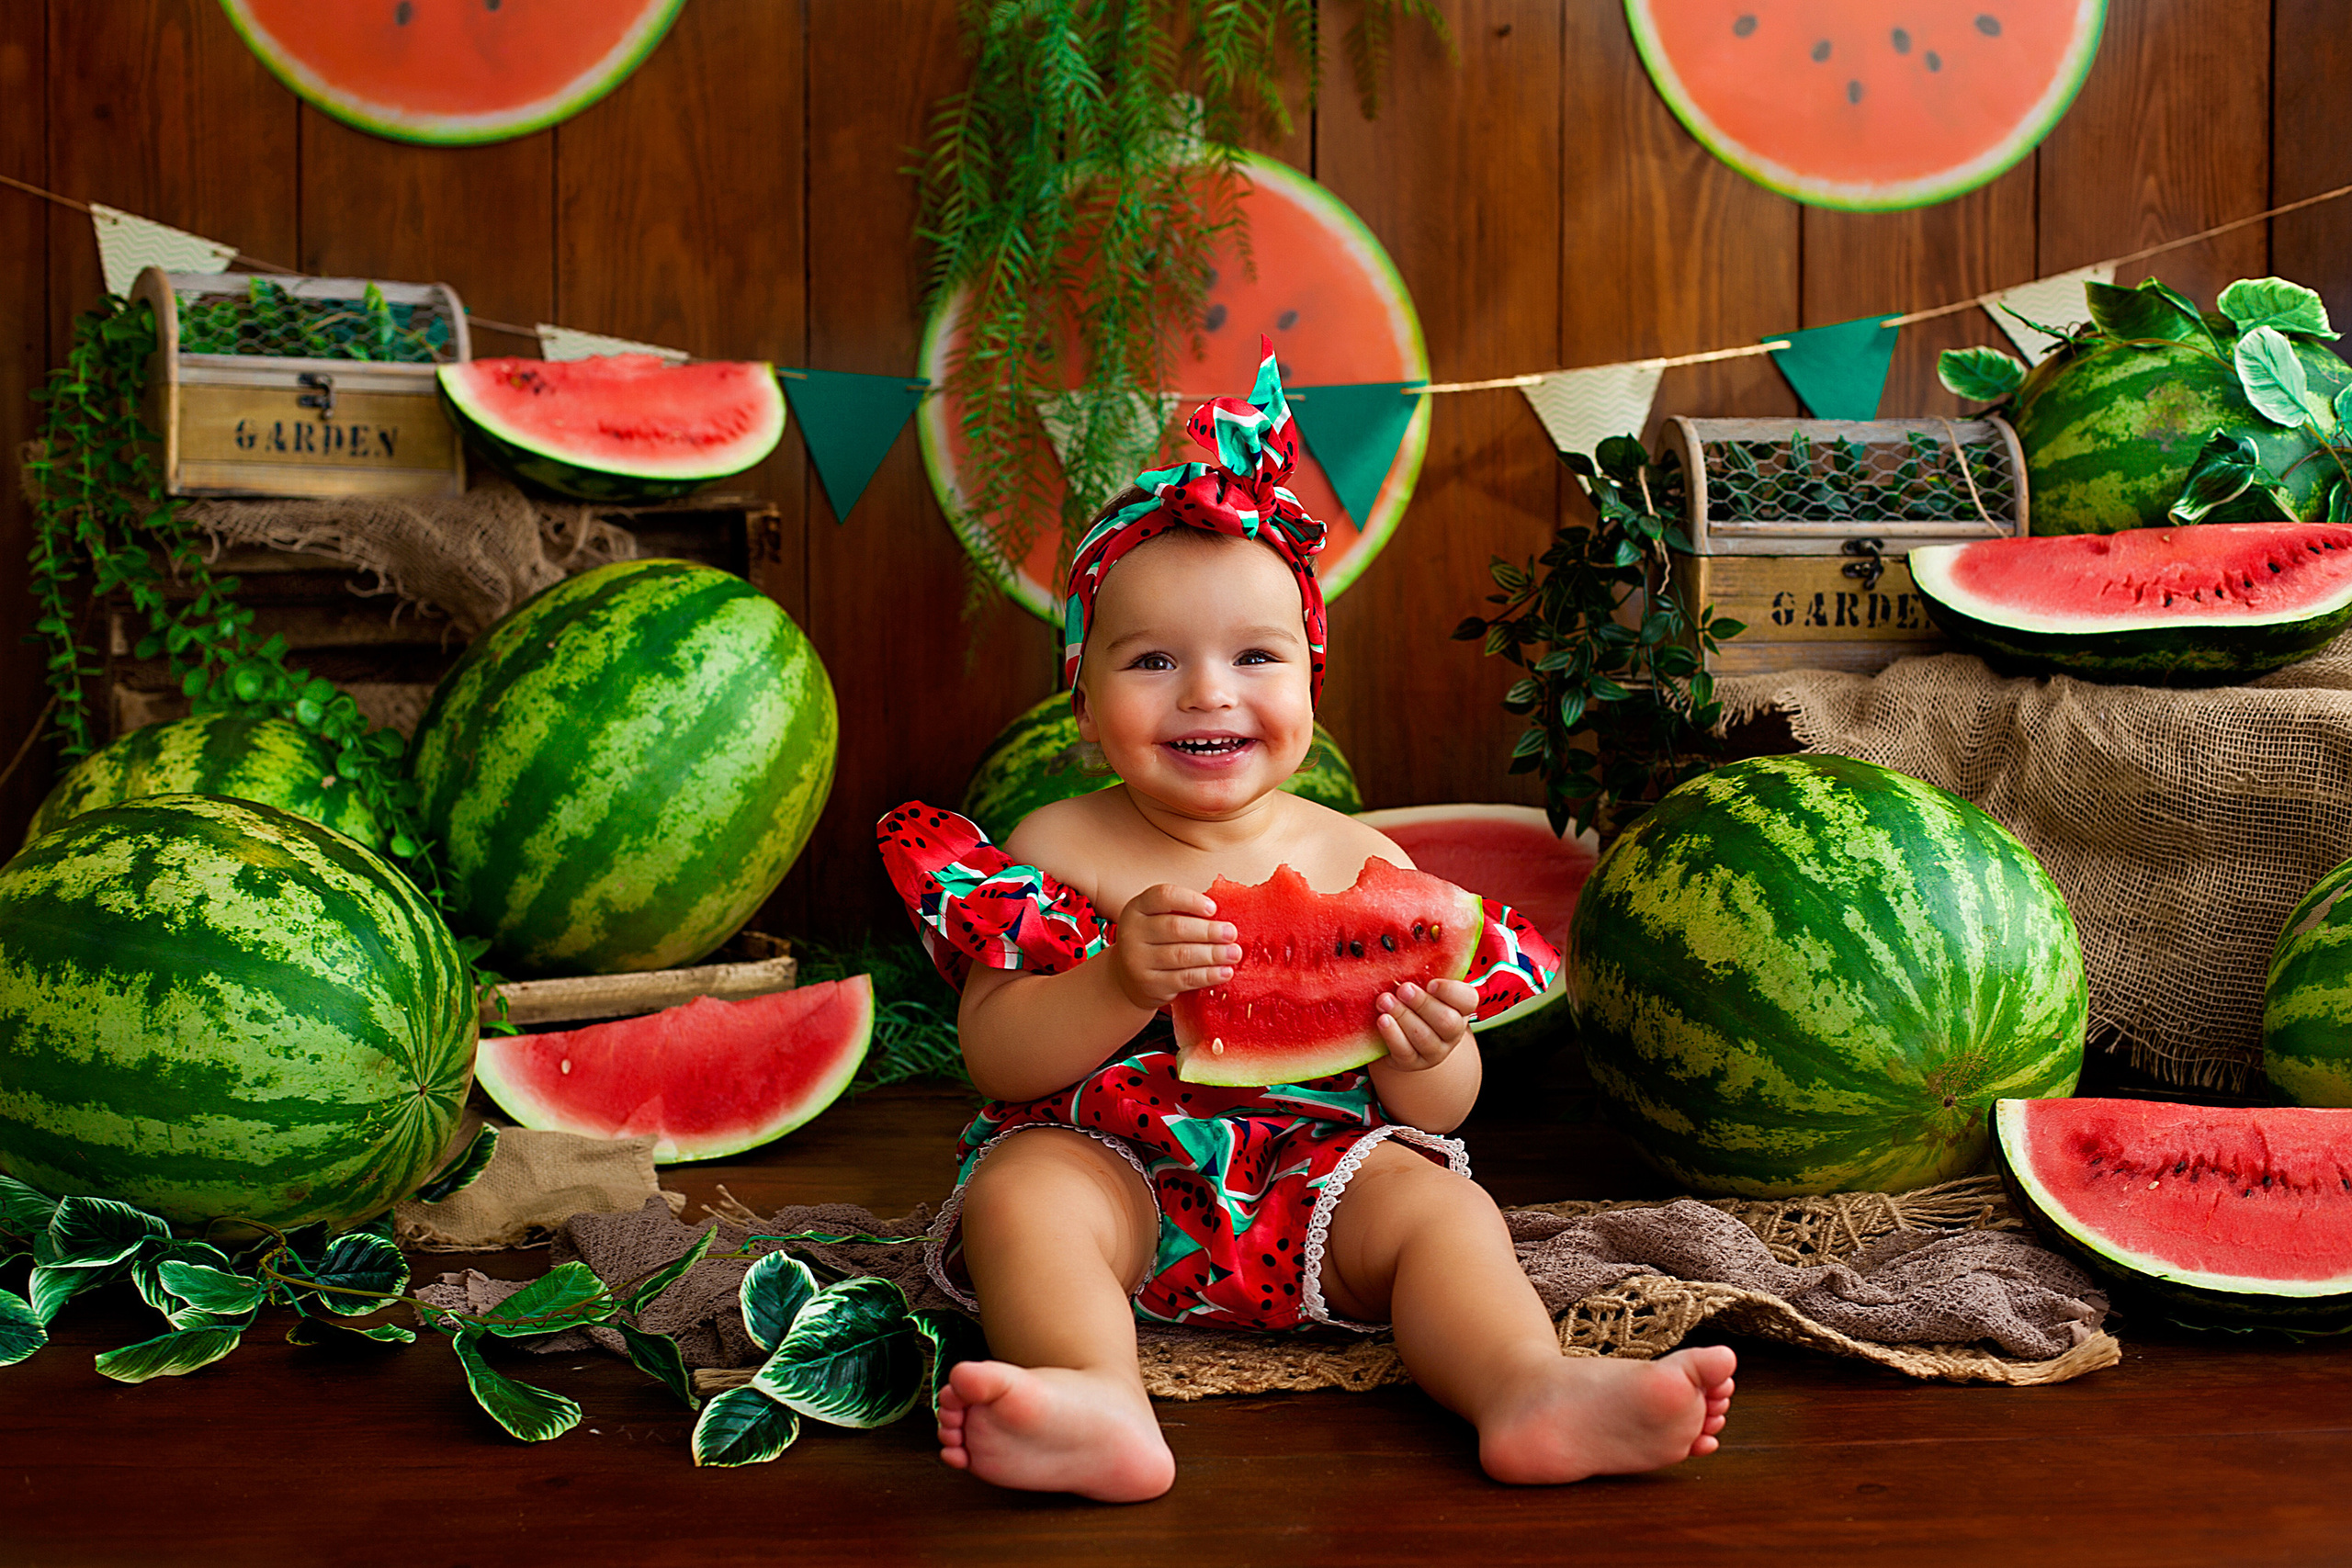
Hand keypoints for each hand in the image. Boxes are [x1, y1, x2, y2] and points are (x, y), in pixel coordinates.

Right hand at [1110, 884, 1241, 1010]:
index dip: (1190, 900)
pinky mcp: (1149, 985)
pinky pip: (1184, 978)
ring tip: (1234, 953)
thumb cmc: (1156, 942)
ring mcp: (1138, 961)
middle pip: (1175, 928)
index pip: (1163, 896)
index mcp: (1137, 908)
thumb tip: (1225, 916)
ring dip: (1213, 954)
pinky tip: (1225, 972)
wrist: (1129, 979)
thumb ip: (1185, 914)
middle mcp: (1132, 933)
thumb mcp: (1159, 921)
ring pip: (1182, 955)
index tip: (1214, 908)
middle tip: (1232, 933)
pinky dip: (1208, 975)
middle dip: (1208, 931)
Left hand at [1373, 977, 1476, 1070]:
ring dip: (1403, 1016)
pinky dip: (1392, 1034)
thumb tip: (1410, 943)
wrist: (1400, 1034)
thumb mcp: (1423, 986)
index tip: (1431, 983)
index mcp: (1460, 1008)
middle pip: (1447, 1021)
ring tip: (1385, 1000)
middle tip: (1403, 989)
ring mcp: (1434, 1051)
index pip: (1468, 1000)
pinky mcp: (1412, 1062)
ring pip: (1425, 1037)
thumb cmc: (1413, 1001)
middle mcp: (1452, 1032)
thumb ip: (1423, 972)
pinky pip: (1405, 1051)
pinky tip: (1382, 1020)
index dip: (1451, 992)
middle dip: (1423, 1004)